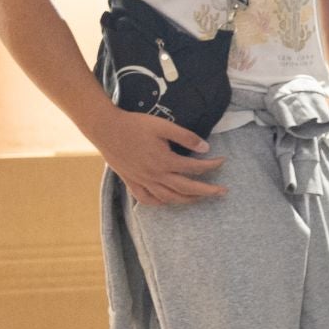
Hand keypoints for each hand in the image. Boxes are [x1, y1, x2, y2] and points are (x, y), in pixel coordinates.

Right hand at [95, 110, 225, 206]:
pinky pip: (147, 199)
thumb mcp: (163, 126)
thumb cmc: (135, 125)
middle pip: (187, 188)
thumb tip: (206, 148)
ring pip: (169, 198)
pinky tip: (168, 201)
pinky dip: (160, 203)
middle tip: (223, 192)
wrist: (105, 128)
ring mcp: (142, 181)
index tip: (223, 161)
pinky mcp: (131, 182)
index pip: (195, 168)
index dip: (212, 165)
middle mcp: (155, 175)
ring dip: (187, 200)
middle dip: (207, 191)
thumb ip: (186, 137)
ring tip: (200, 198)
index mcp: (165, 161)